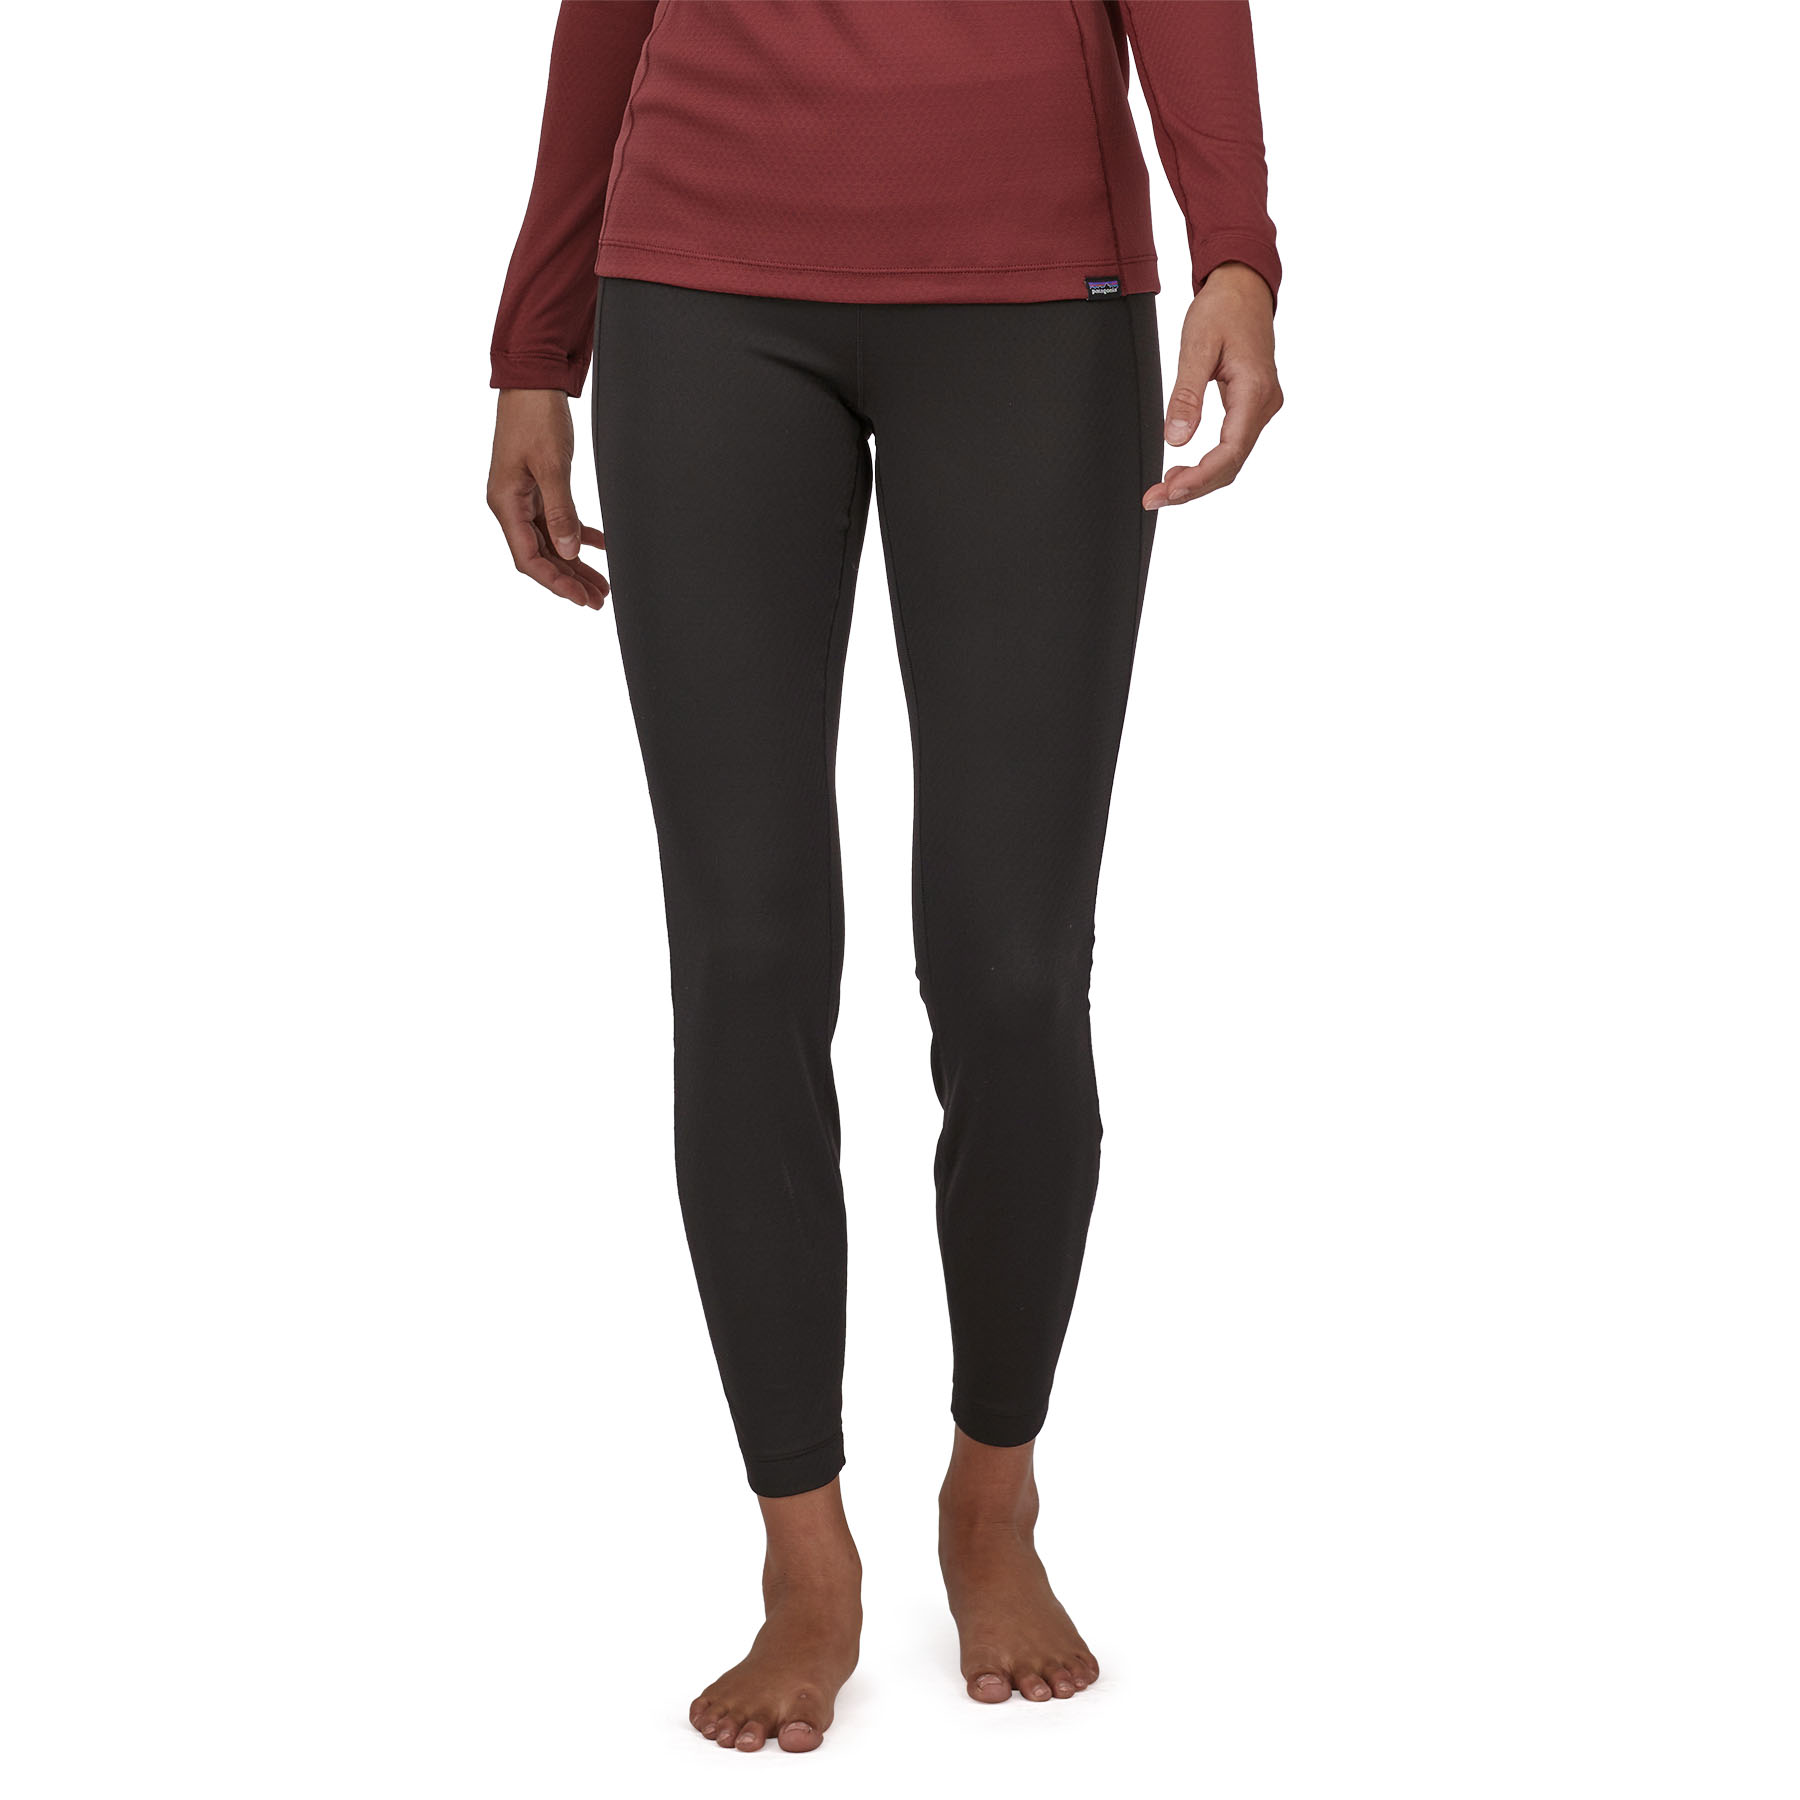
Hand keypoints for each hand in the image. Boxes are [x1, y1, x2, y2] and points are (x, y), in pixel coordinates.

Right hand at [487, 389, 609, 608]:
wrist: (533, 381)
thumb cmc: (536, 416)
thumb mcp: (552, 465)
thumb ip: (561, 510)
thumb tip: (567, 550)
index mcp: (505, 504)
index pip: (528, 558)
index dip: (555, 582)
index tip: (581, 598)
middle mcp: (511, 505)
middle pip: (541, 556)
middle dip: (569, 580)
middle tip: (598, 600)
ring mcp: (524, 498)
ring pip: (551, 542)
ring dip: (575, 563)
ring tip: (601, 584)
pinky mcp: (537, 488)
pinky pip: (557, 521)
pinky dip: (578, 534)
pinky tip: (600, 547)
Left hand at [1144, 262, 1282, 509]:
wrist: (1244, 287)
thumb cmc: (1223, 309)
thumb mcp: (1196, 346)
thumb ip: (1187, 395)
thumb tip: (1176, 439)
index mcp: (1254, 390)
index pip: (1230, 451)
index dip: (1199, 478)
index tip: (1169, 492)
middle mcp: (1265, 403)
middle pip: (1232, 464)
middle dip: (1194, 487)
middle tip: (1155, 499)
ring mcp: (1262, 407)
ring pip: (1233, 460)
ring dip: (1200, 479)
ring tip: (1164, 488)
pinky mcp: (1253, 406)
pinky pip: (1233, 445)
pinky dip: (1208, 464)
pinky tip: (1183, 471)